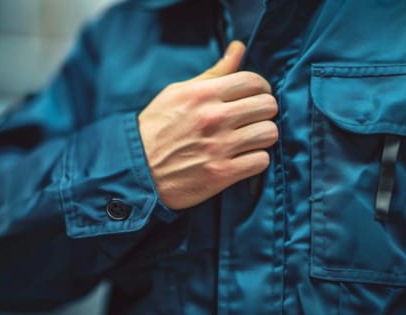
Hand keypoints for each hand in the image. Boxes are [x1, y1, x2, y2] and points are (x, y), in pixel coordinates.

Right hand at [138, 41, 278, 209]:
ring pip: (269, 133)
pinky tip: (244, 158)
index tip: (255, 97)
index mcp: (203, 94)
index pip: (253, 81)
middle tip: (253, 119)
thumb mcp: (178, 92)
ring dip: (263, 136)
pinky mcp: (222, 174)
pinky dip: (256, 160)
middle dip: (264, 111)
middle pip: (268, 106)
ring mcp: (220, 147)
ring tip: (250, 139)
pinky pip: (261, 161)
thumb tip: (238, 48)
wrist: (136, 169)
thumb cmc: (156, 128)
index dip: (261, 88)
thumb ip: (214, 73)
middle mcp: (214, 118)